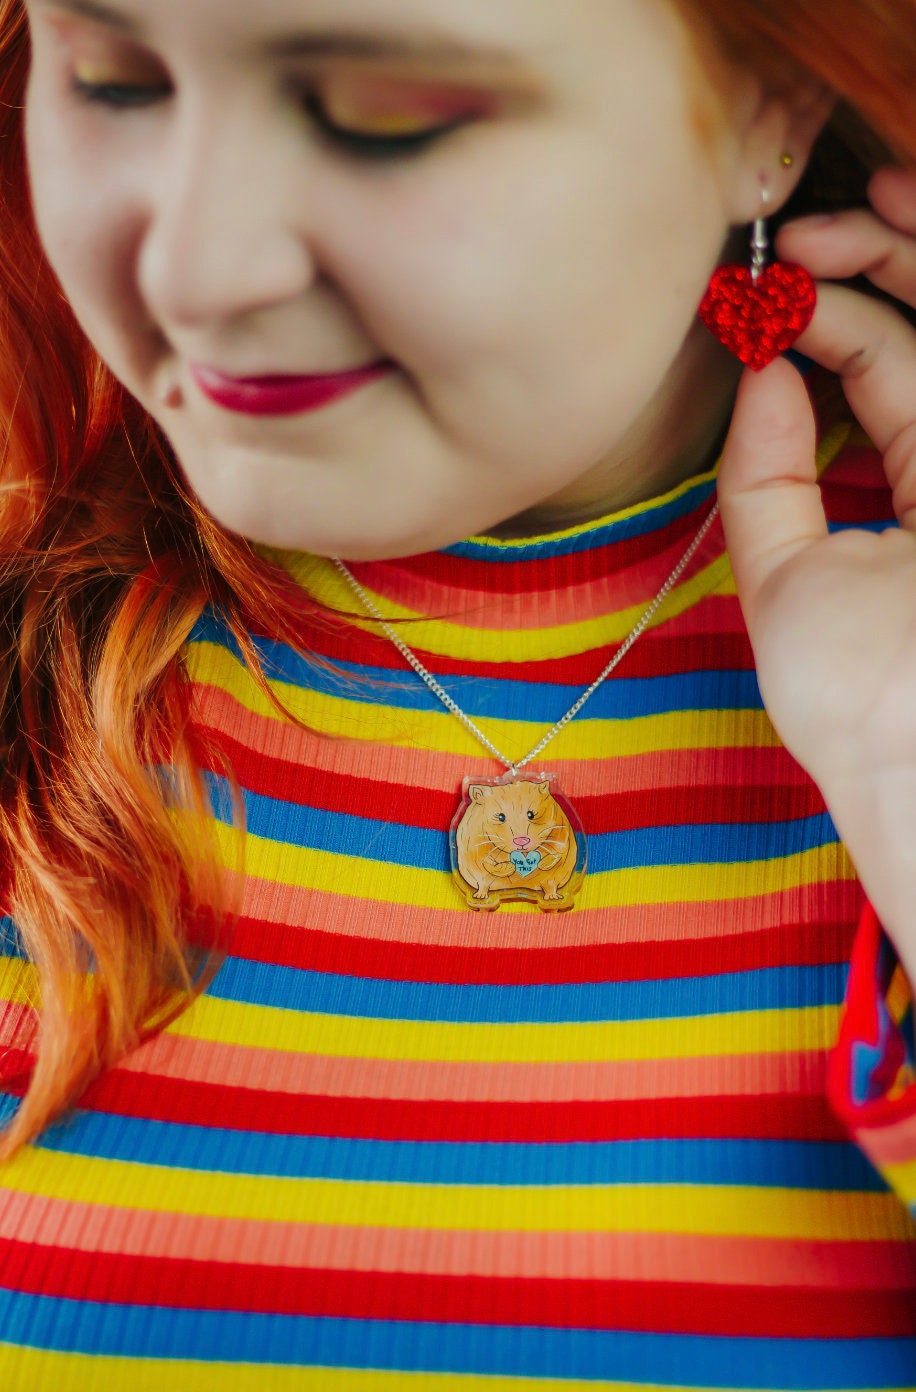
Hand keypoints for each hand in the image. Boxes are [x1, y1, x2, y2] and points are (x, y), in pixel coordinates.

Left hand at [716, 169, 915, 976]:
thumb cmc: (852, 693)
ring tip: (860, 206)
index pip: (888, 371)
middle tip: (812, 230)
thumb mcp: (782, 577)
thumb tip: (761, 374)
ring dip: (912, 252)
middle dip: (881, 258)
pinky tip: (899, 226)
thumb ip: (766, 477)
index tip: (766, 289)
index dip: (832, 314)